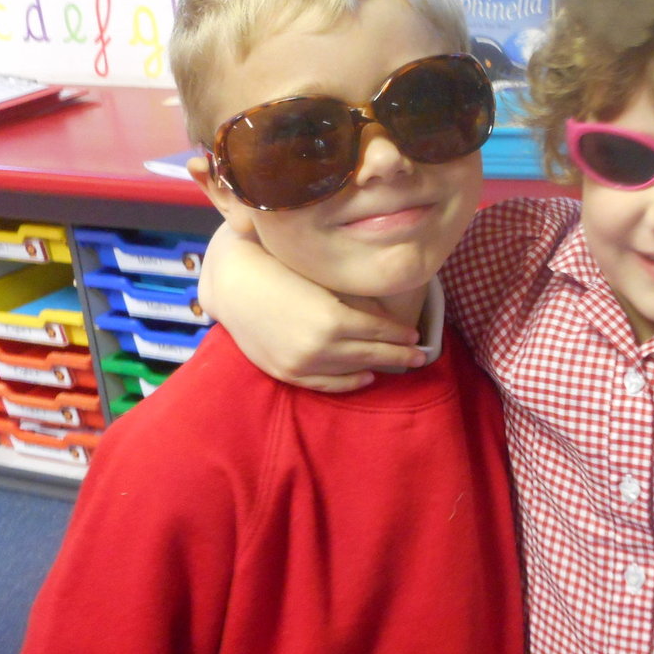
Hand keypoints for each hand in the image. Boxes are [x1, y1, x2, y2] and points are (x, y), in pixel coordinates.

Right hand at [199, 225, 424, 391]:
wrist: (232, 284)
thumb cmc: (278, 268)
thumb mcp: (322, 279)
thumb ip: (354, 300)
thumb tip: (386, 316)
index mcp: (334, 319)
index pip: (379, 331)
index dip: (400, 333)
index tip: (415, 334)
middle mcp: (321, 347)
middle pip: (372, 354)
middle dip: (400, 354)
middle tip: (420, 355)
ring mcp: (303, 364)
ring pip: (352, 371)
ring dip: (378, 367)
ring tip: (400, 364)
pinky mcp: (287, 372)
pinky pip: (326, 384)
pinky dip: (349, 383)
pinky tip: (366, 377)